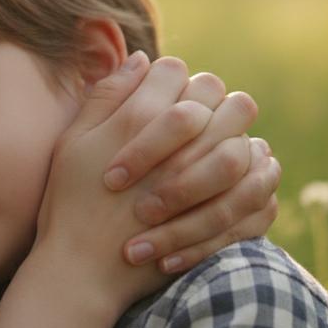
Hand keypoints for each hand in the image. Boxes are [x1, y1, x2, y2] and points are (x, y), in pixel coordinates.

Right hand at [0, 55, 276, 327]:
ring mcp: (203, 181)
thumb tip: (142, 58)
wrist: (82, 269)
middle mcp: (178, 144)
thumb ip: (107, 95)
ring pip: (243, 139)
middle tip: (199, 117)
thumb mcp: (74, 141)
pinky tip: (235, 182)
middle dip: (213, 99)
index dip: (172, 76)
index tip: (164, 93)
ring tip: (216, 149)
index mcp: (139, 118)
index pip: (174, 69)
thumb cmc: (70, 202)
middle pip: (217, 93)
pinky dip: (254, 179)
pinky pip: (257, 186)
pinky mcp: (220, 219)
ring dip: (236, 137)